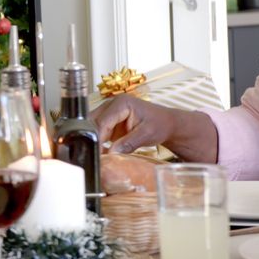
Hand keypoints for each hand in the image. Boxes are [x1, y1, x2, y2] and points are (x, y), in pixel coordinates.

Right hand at [91, 94, 216, 161]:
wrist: (167, 124)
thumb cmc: (160, 125)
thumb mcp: (146, 135)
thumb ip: (128, 143)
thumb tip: (111, 153)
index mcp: (121, 103)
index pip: (102, 121)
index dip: (98, 138)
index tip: (97, 153)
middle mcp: (111, 104)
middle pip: (93, 122)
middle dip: (92, 138)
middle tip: (94, 155)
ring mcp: (108, 111)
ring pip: (92, 125)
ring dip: (93, 139)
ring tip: (97, 154)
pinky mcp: (108, 120)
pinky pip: (97, 130)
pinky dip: (97, 140)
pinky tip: (101, 150)